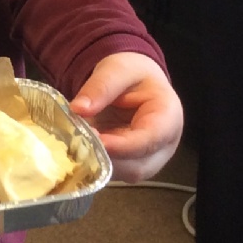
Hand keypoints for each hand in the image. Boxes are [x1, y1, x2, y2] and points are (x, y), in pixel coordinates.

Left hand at [70, 52, 183, 182]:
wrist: (136, 83)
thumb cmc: (132, 75)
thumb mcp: (117, 69)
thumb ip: (101, 86)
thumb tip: (78, 109)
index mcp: (168, 117)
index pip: (151, 139)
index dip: (123, 145)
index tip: (96, 140)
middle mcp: (163, 146)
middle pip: (137, 165)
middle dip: (106, 158)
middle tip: (75, 142)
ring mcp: (147, 160)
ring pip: (122, 174)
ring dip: (97, 164)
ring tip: (73, 145)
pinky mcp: (129, 166)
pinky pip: (112, 173)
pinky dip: (93, 165)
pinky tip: (76, 150)